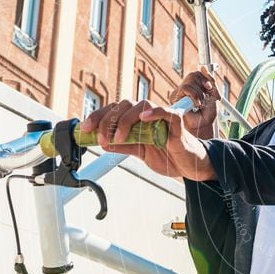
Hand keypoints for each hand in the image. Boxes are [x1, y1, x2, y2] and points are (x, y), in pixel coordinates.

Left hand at [79, 99, 215, 180]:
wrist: (190, 168)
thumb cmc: (169, 157)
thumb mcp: (140, 153)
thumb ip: (123, 146)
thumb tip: (102, 143)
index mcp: (138, 121)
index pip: (115, 111)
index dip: (98, 117)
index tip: (85, 129)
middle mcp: (148, 116)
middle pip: (124, 105)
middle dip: (107, 120)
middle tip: (101, 138)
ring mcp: (162, 119)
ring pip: (141, 106)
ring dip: (125, 121)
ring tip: (118, 138)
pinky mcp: (177, 125)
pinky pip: (167, 112)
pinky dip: (155, 112)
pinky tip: (144, 118)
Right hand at [169, 65, 220, 137]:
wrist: (203, 125)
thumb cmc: (208, 112)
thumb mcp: (214, 95)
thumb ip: (210, 81)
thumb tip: (202, 67)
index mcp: (196, 85)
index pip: (199, 73)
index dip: (206, 79)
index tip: (210, 88)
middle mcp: (187, 87)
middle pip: (194, 75)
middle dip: (202, 86)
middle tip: (205, 97)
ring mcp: (180, 91)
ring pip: (190, 81)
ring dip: (199, 93)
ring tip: (200, 103)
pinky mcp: (175, 97)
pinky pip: (185, 88)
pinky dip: (194, 95)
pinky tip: (196, 104)